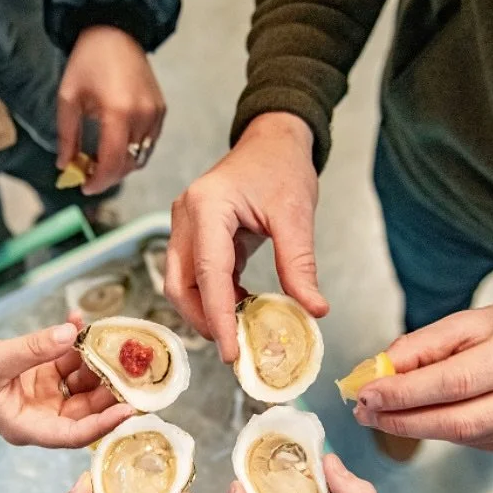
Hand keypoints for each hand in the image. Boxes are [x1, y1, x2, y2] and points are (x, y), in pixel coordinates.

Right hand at [0, 320, 132, 447]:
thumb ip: (32, 349)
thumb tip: (71, 335)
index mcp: (27, 426)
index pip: (73, 434)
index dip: (103, 424)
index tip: (129, 409)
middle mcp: (41, 415)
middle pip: (86, 409)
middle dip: (111, 389)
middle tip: (135, 367)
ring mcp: (45, 395)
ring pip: (83, 384)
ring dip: (98, 362)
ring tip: (113, 339)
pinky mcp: (45, 375)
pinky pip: (69, 361)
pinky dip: (76, 342)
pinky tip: (79, 320)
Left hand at [58, 25, 165, 195]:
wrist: (116, 31)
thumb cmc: (88, 61)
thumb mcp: (68, 98)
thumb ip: (67, 136)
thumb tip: (64, 166)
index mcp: (118, 113)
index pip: (112, 162)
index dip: (98, 181)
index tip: (84, 188)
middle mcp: (142, 116)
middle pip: (128, 164)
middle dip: (108, 176)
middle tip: (87, 176)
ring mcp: (155, 114)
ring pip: (140, 158)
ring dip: (121, 166)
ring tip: (99, 161)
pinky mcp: (161, 111)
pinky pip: (148, 144)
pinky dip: (132, 152)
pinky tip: (115, 146)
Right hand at [166, 112, 327, 362]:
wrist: (273, 140)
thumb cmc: (282, 168)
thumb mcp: (296, 215)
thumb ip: (300, 265)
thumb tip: (314, 311)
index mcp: (208, 205)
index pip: (207, 272)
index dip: (217, 316)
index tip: (231, 351)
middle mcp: (186, 215)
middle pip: (179, 283)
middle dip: (203, 320)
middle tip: (234, 348)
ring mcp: (184, 225)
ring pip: (181, 283)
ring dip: (206, 311)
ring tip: (240, 329)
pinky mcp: (192, 235)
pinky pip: (195, 275)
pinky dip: (214, 297)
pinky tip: (241, 307)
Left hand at [354, 296, 492, 452]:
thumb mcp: (470, 320)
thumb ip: (423, 346)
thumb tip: (378, 373)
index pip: (457, 382)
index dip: (406, 393)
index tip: (367, 394)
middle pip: (459, 421)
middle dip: (402, 420)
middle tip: (365, 412)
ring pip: (463, 437)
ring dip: (415, 428)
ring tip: (382, 414)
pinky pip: (474, 443)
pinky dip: (442, 431)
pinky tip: (425, 416)